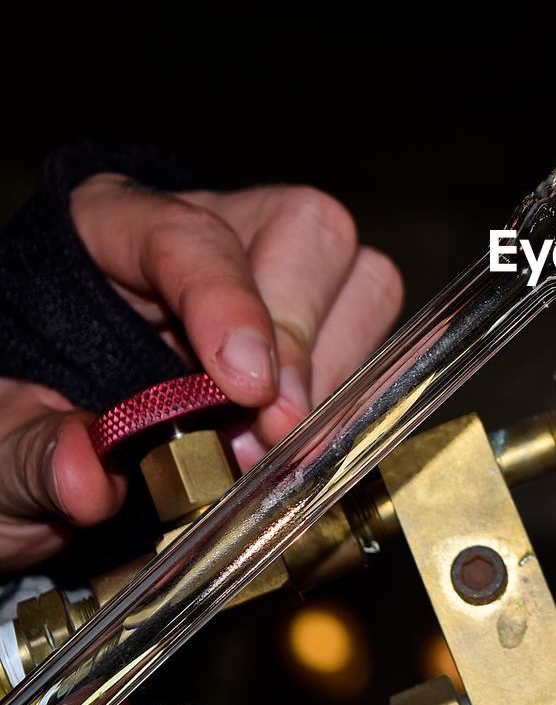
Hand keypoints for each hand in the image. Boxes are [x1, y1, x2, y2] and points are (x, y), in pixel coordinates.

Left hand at [0, 175, 402, 569]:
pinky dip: (349, 390)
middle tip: (267, 433)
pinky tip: (296, 435)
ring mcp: (269, 272)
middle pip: (302, 230)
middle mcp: (205, 232)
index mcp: (105, 226)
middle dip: (298, 338)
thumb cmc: (15, 423)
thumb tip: (86, 479)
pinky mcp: (314, 321)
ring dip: (333, 368)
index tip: (246, 387)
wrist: (42, 462)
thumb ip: (26, 451)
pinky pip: (371, 330)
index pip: (189, 233)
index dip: (226, 301)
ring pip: (357, 275)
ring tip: (272, 443)